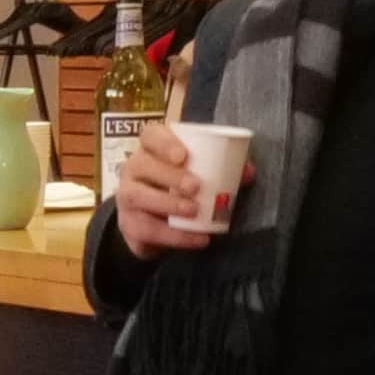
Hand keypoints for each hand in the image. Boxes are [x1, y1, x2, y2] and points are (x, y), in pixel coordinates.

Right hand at [114, 124, 215, 257]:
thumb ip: (223, 170)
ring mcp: (126, 196)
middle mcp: (133, 169)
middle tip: (196, 186)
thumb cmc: (179, 191)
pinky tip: (197, 239)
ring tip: (193, 211)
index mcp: (152, 150)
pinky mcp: (128, 224)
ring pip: (138, 196)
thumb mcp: (200, 176)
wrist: (155, 228)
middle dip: (169, 175)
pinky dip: (174, 236)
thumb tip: (248, 171)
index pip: (150, 135)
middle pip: (143, 164)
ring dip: (167, 203)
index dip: (163, 142)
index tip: (182, 155)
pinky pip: (146, 229)